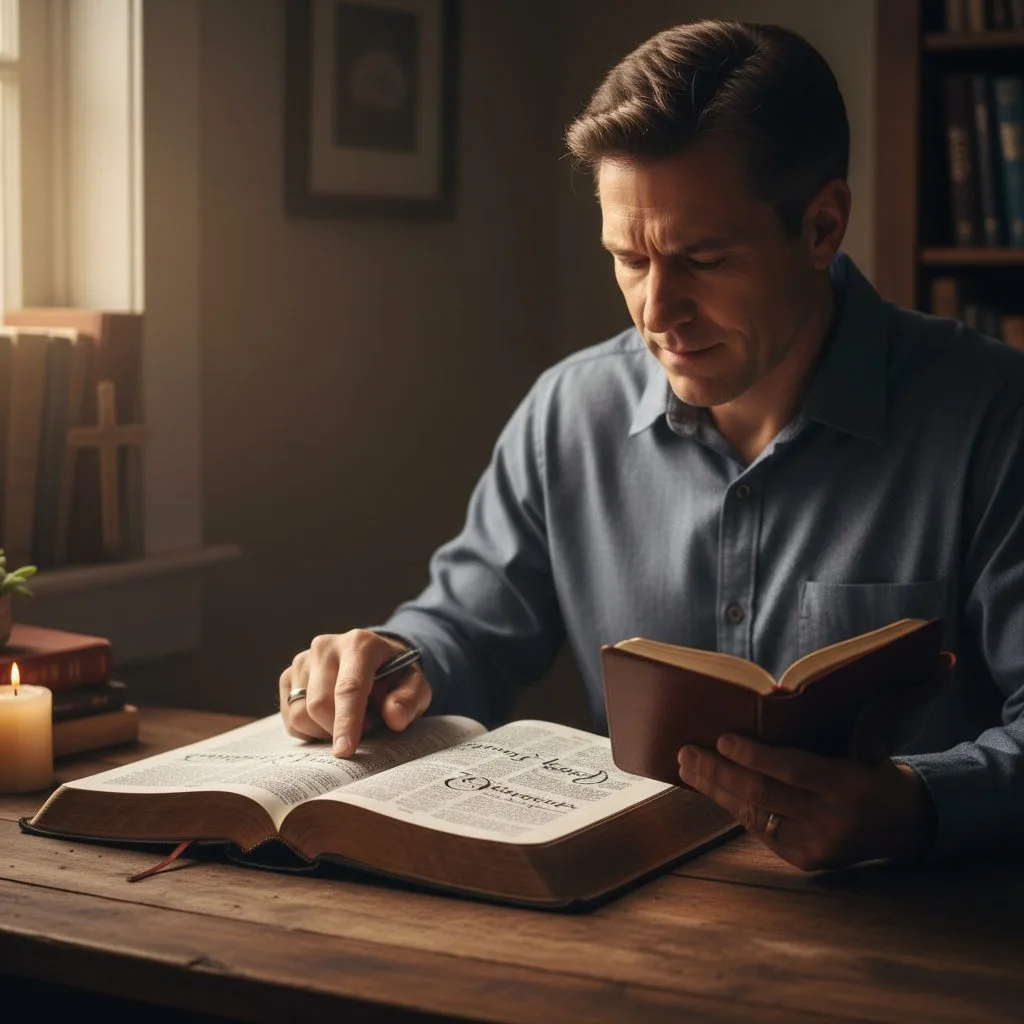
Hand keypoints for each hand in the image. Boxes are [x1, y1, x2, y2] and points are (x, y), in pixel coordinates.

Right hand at [279, 630, 431, 756]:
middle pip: (319, 704)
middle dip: (339, 729)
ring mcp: (302, 660)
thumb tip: (393, 718)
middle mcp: (325, 647)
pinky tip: (330, 719)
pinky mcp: (288, 676)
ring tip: (349, 720)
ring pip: (300, 714)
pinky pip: (290, 719)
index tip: (345, 751)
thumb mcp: (416, 686)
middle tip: (366, 727)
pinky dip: (311, 730)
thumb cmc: (396, 676)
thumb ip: (409, 700)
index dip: (346, 722)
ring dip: (325, 731)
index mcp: (359, 644)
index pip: (349, 688)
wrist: (376, 661)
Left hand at [677, 734, 935, 870]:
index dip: (753, 755)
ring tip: (688, 768)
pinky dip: (735, 807)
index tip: (721, 738)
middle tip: (686, 751)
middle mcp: (833, 820)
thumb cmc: (877, 768)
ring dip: (716, 790)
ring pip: (754, 815)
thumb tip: (786, 694)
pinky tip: (712, 788)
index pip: (791, 769)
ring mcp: (819, 846)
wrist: (909, 824)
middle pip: (762, 794)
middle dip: (718, 772)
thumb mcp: (869, 743)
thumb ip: (837, 725)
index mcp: (850, 785)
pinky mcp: (807, 862)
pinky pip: (761, 831)